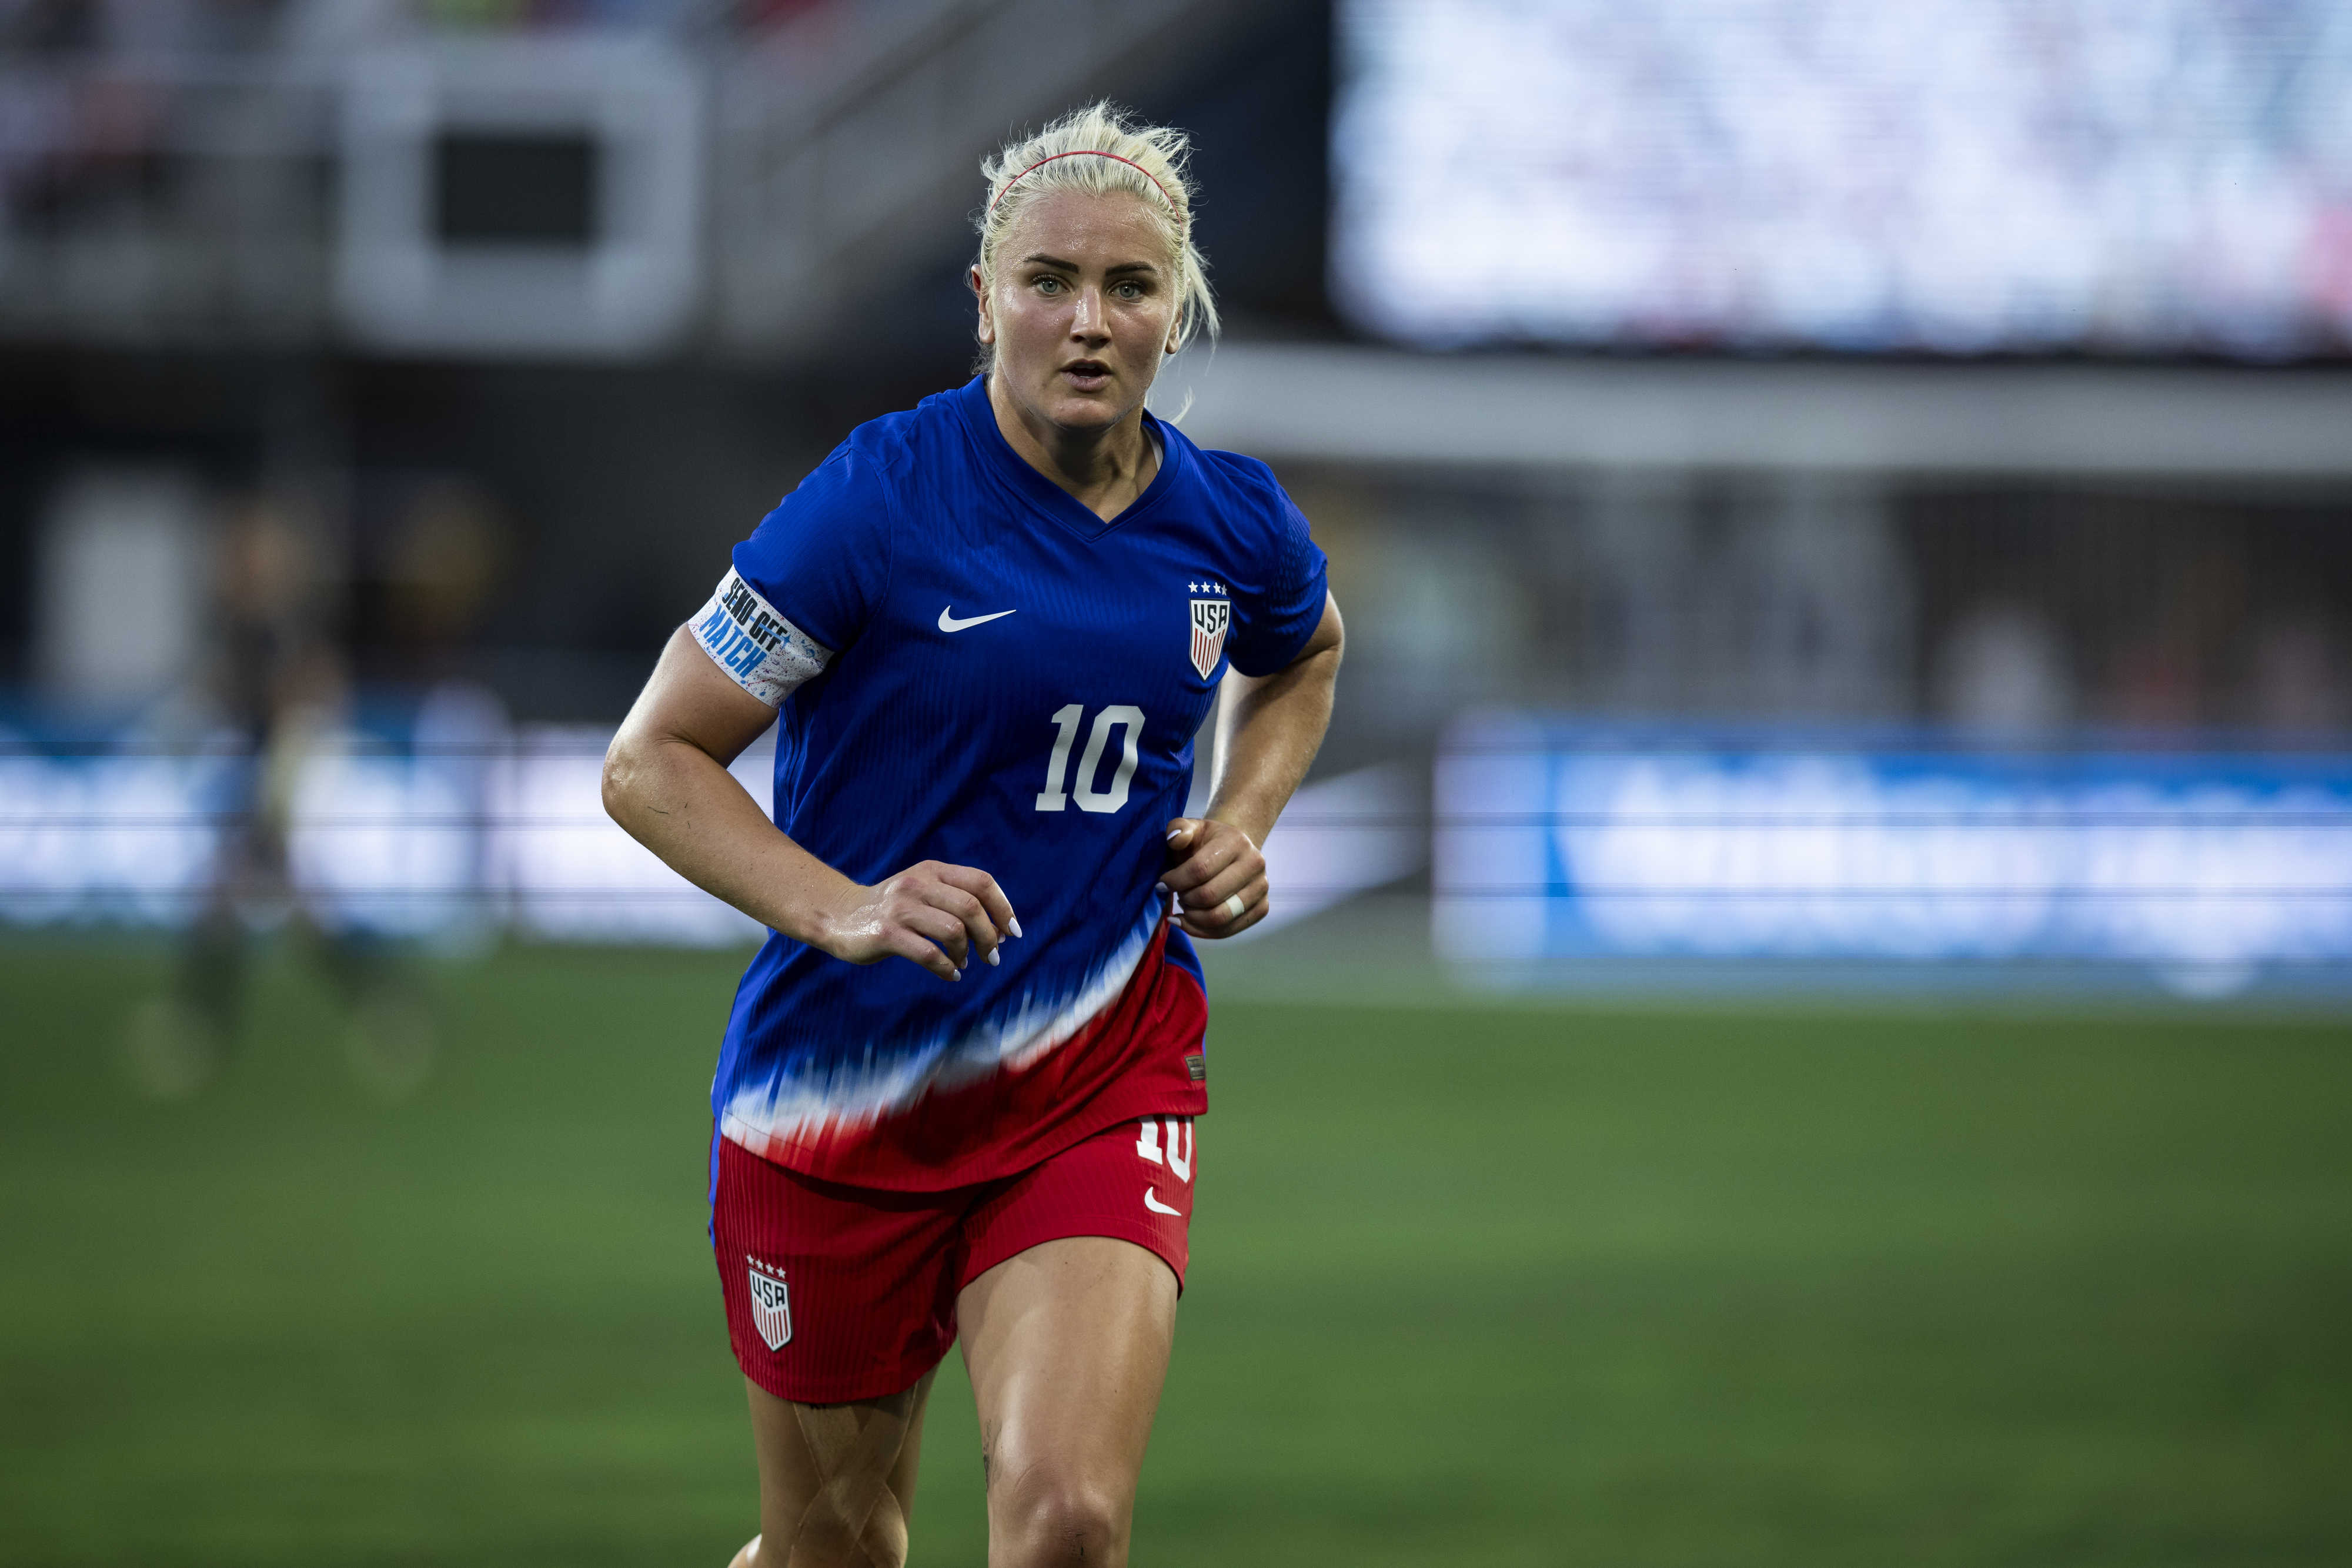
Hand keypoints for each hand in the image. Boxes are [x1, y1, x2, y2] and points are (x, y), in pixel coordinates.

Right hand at [816, 861, 1019, 981]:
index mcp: (932, 870)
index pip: (981, 881)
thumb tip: (1000, 931)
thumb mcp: (924, 890)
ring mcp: (900, 909)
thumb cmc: (893, 909)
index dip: (1003, 907)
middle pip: (971, 907)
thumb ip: (957, 900)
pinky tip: (950, 975)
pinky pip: (929, 955)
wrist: (839, 915)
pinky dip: (946, 969)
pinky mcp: (885, 934)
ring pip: (953, 931)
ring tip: (964, 963)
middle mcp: (917, 884)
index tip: (1012, 932)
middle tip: (992, 956)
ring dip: (967, 953)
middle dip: (989, 936)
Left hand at [1161, 817, 1266, 938]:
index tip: (1162, 884)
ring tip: (1185, 906)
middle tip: (1177, 894)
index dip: (1175, 881)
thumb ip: (1178, 829)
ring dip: (1193, 917)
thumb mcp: (1190, 828)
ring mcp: (1261, 888)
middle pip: (1209, 896)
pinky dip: (1202, 931)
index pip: (1200, 870)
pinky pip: (1228, 930)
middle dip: (1185, 899)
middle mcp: (1254, 864)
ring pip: (1219, 917)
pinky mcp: (1262, 908)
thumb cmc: (1207, 842)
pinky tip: (1189, 921)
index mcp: (1236, 841)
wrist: (1234, 849)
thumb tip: (1174, 839)